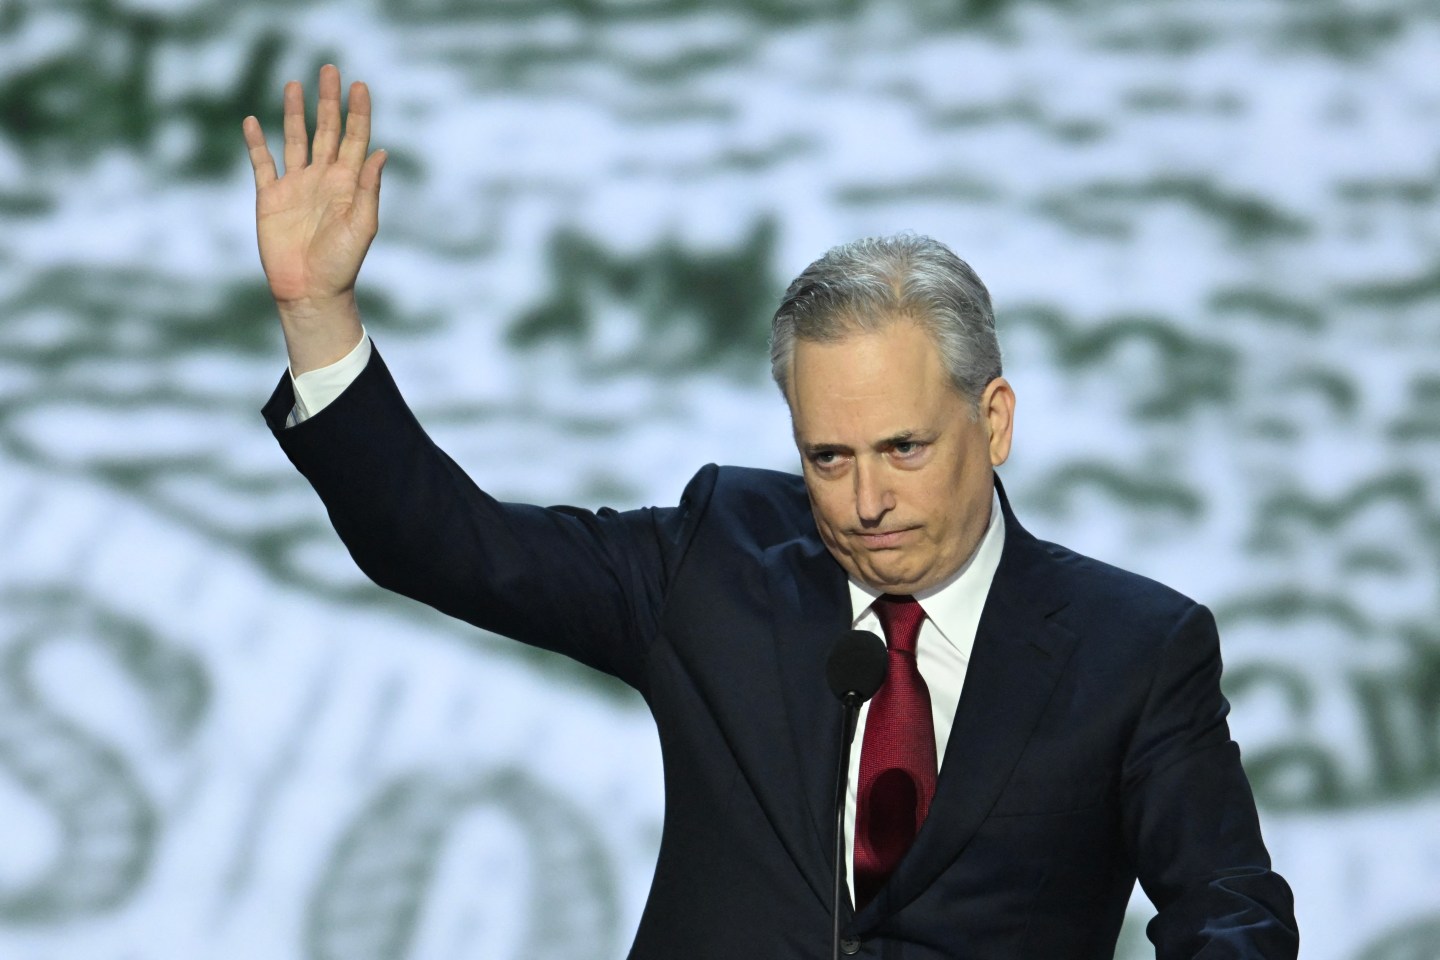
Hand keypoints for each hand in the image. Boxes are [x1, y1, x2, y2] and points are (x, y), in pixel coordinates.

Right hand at [242, 65, 386, 372]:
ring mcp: (296, 186)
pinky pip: (262, 164)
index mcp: (349, 183)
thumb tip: (379, 151)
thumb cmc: (342, 263)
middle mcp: (323, 178)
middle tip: (329, 70)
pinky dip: (256, 143)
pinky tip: (252, 122)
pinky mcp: (270, 197)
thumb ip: (368, 188)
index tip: (359, 86)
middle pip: (326, 130)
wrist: (310, 290)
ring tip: (294, 85)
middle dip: (328, 101)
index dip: (358, 112)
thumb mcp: (362, 225)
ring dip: (294, 113)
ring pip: (295, 139)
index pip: (355, 138)